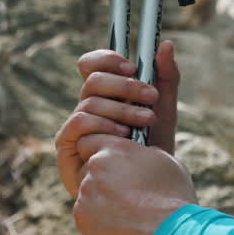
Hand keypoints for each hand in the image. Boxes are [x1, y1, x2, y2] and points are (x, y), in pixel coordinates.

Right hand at [54, 41, 180, 199]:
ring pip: (90, 100)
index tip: (133, 67)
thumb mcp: (164, 110)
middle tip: (151, 97)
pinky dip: (105, 126)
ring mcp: (75, 126)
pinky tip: (124, 138)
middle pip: (93, 79)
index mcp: (106, 94)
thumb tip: (165, 44)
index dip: (107, 59)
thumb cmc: (152, 149)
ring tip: (146, 122)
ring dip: (122, 109)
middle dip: (126, 86)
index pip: (92, 64)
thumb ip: (166, 78)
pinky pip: (80, 123)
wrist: (146, 190)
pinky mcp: (67, 146)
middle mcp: (87, 106)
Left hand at [70, 133, 196, 234]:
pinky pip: (85, 211)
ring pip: (86, 189)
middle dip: (98, 174)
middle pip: (85, 165)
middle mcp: (96, 166)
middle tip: (120, 188)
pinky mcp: (82, 217)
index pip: (90, 140)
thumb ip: (145, 153)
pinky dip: (98, 216)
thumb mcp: (166, 162)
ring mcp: (86, 193)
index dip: (101, 151)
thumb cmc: (174, 197)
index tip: (112, 162)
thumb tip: (140, 153)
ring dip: (99, 196)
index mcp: (116, 148)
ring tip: (124, 209)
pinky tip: (119, 222)